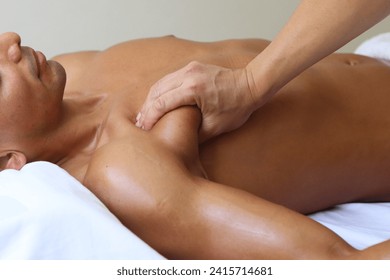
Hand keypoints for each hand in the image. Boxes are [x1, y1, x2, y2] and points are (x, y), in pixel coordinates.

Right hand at [136, 61, 257, 141]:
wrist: (251, 85)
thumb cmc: (237, 107)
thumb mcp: (215, 127)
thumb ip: (194, 134)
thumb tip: (178, 142)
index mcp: (193, 90)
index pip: (161, 103)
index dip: (149, 117)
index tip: (143, 129)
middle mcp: (188, 75)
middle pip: (156, 91)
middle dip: (146, 108)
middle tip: (140, 124)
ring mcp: (190, 68)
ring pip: (161, 83)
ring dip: (151, 99)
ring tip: (145, 114)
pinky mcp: (193, 66)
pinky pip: (170, 78)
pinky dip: (161, 91)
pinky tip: (158, 101)